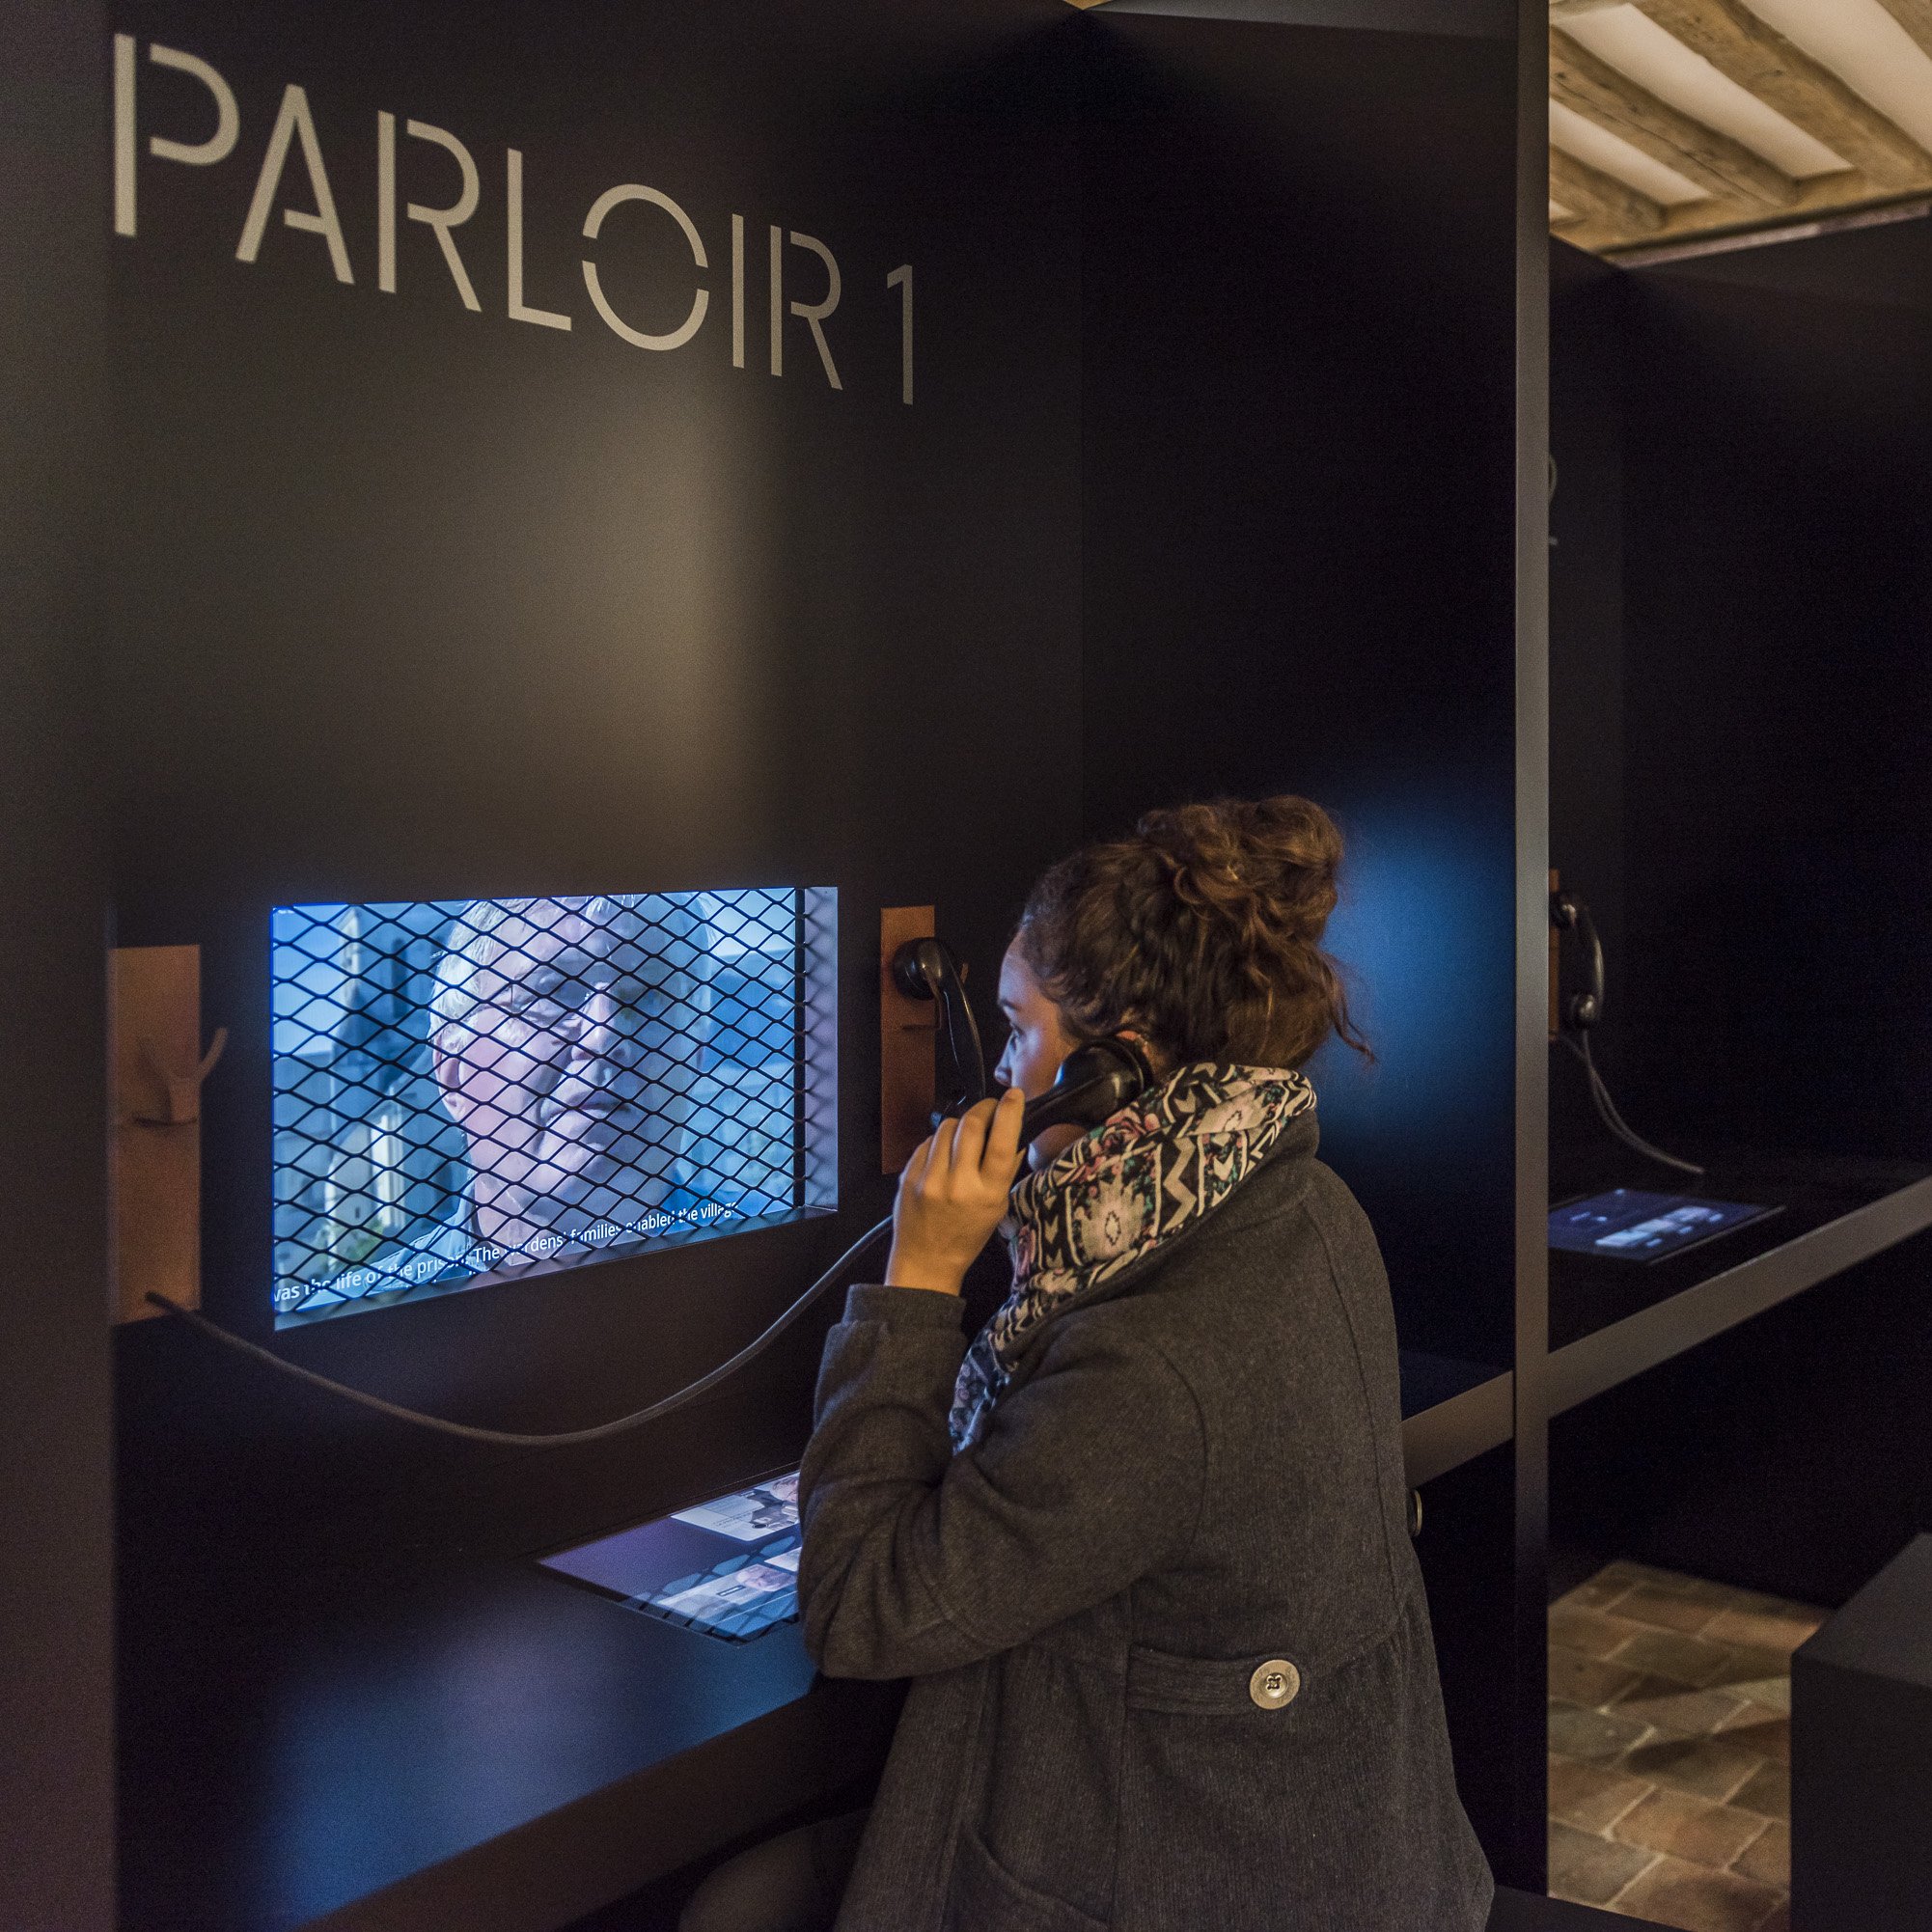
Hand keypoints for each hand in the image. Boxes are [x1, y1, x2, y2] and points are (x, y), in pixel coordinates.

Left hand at [884, 1088, 1026, 1295]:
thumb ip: (1006, 1170)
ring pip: (947, 1127)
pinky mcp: (908, 1176)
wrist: (926, 1261)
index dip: (1010, 1112)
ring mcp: (929, 1179)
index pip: (1003, 1143)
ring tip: (965, 1136)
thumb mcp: (997, 1207)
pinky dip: (939, 1140)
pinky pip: (927, 1141)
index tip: (1015, 1095)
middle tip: (990, 1107)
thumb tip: (1016, 1132)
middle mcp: (958, 1184)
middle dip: (983, 1108)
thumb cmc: (967, 1235)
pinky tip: (944, 1154)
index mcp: (988, 1194)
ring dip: (960, 1124)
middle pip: (972, 1125)